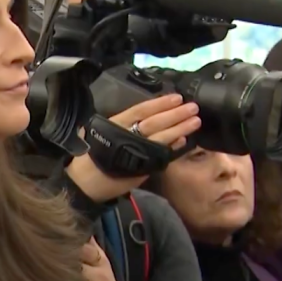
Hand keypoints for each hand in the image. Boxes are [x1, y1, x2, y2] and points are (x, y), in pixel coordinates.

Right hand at [65, 93, 201, 203]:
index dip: (159, 103)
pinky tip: (184, 141)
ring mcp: (135, 153)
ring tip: (195, 121)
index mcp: (115, 124)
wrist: (86, 183)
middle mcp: (126, 136)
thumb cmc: (94, 154)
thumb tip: (148, 113)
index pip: (140, 110)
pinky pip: (161, 156)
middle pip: (155, 123)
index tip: (176, 97)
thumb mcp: (102, 131)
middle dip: (175, 114)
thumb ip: (122, 124)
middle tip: (193, 107)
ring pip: (161, 138)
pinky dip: (172, 148)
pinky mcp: (141, 168)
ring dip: (180, 129)